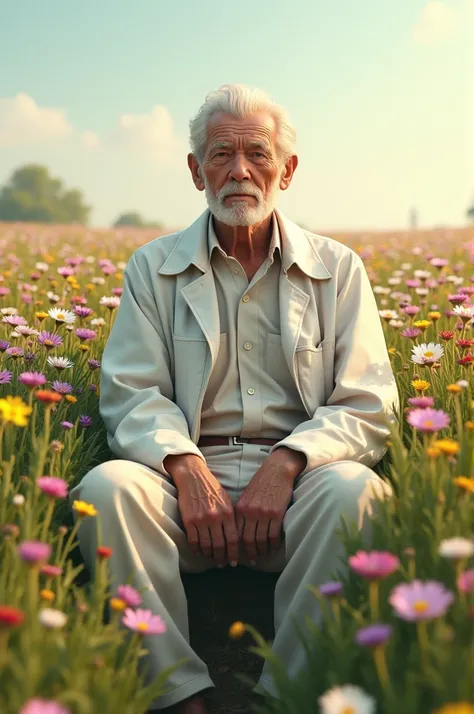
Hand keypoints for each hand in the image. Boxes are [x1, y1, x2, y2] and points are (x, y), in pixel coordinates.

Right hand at [163, 454, 238, 566]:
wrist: (193, 476)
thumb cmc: (211, 488)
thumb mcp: (226, 500)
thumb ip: (231, 517)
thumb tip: (236, 536)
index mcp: (227, 513)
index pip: (233, 539)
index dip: (234, 553)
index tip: (234, 562)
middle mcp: (215, 517)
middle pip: (220, 546)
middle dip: (221, 558)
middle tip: (222, 564)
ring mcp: (201, 520)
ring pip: (206, 546)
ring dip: (209, 556)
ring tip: (210, 559)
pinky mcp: (189, 520)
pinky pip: (193, 541)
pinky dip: (196, 550)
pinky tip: (199, 552)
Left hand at [235, 448, 305, 562]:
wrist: (276, 471)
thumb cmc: (261, 483)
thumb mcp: (246, 497)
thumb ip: (243, 512)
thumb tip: (239, 531)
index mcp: (240, 508)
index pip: (235, 533)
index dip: (236, 547)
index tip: (237, 555)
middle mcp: (250, 512)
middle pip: (247, 540)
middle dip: (249, 553)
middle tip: (252, 561)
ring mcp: (263, 513)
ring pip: (261, 540)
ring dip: (262, 551)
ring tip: (263, 557)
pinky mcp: (276, 514)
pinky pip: (273, 535)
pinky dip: (273, 545)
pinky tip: (273, 549)